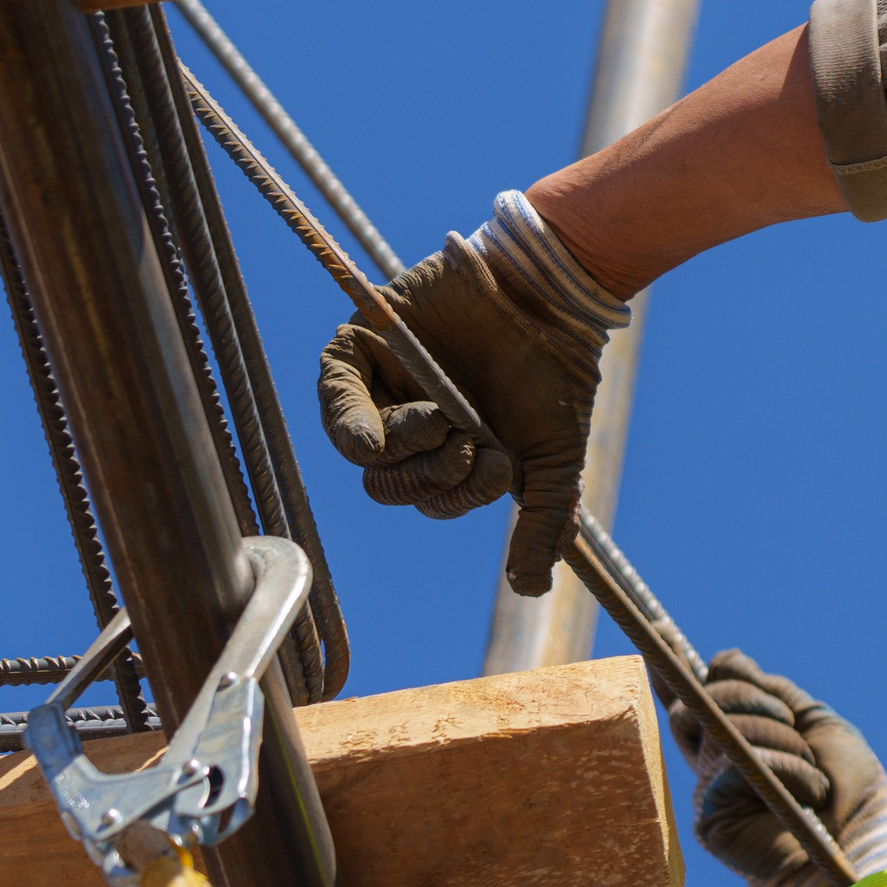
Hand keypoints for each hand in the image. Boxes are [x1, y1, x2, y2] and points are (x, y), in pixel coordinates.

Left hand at [317, 234, 603, 595]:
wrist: (550, 297)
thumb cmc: (554, 376)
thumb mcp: (554, 463)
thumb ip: (542, 524)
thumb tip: (527, 589)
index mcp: (452, 452)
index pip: (429, 499)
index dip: (457, 495)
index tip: (497, 465)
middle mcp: (411, 422)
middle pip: (390, 483)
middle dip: (431, 476)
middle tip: (469, 443)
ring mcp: (383, 385)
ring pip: (360, 451)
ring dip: (402, 452)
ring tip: (442, 421)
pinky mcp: (361, 346)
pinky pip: (333, 395)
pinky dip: (349, 425)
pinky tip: (376, 443)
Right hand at [665, 650, 886, 886]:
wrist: (864, 841)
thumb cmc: (850, 790)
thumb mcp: (814, 722)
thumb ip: (769, 691)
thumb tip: (721, 660)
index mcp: (739, 742)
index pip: (696, 698)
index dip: (674, 668)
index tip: (662, 629)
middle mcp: (717, 764)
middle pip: (703, 699)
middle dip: (753, 698)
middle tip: (792, 727)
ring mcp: (710, 791)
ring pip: (723, 726)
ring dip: (781, 740)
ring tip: (813, 778)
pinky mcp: (710, 819)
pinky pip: (733, 765)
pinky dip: (782, 768)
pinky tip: (806, 795)